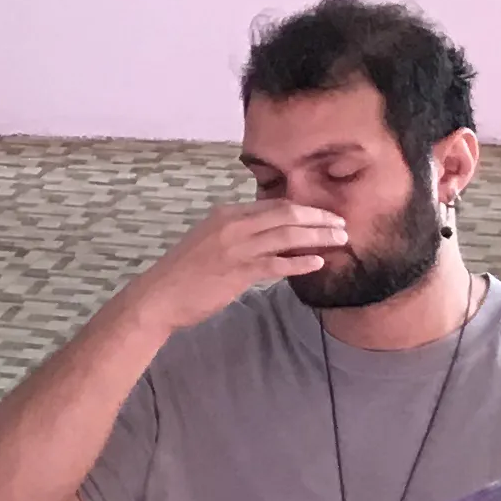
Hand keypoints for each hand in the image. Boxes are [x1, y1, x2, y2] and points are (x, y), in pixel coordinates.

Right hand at [129, 197, 350, 331]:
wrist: (159, 296)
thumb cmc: (183, 272)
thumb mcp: (208, 241)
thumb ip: (236, 233)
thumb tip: (267, 234)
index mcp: (225, 214)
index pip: (273, 205)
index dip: (304, 208)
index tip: (324, 215)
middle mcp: (232, 225)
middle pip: (286, 215)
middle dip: (318, 218)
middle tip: (342, 223)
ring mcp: (236, 248)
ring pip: (286, 236)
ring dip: (318, 237)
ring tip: (340, 240)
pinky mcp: (238, 272)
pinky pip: (277, 264)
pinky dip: (300, 262)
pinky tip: (318, 263)